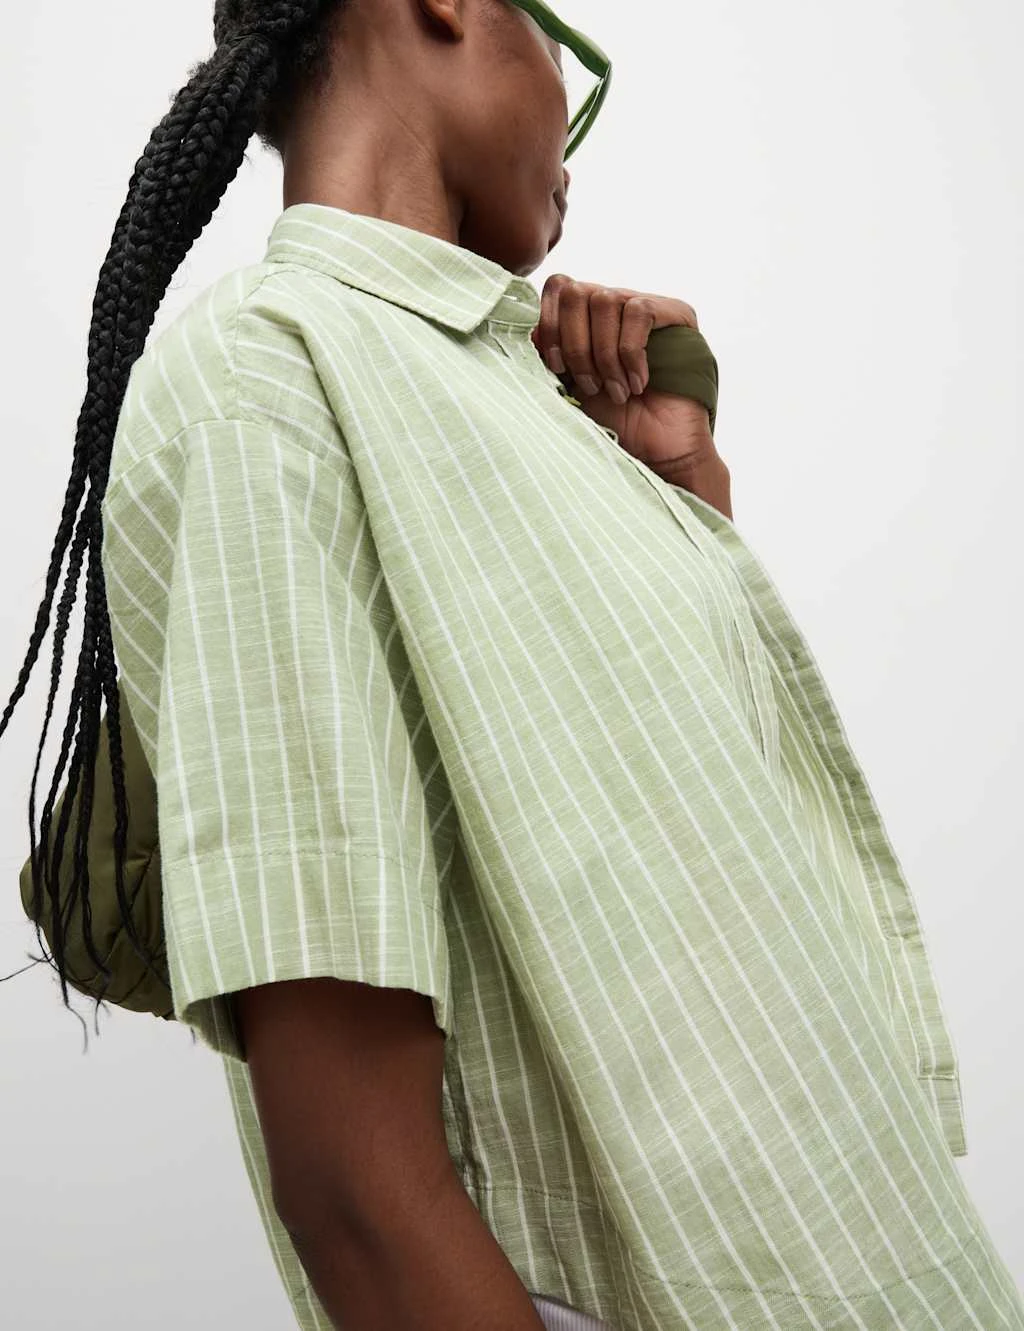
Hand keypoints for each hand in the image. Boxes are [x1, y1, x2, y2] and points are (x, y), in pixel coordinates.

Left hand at [531, 275, 717, 477]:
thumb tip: (529, 331)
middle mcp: (613, 302)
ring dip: (603, 354)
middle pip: (574, 290)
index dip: (548, 325)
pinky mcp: (674, 312)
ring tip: (615, 391)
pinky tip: (637, 384)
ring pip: (604, 300)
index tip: (556, 367)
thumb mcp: (569, 386)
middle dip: (574, 344)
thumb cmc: (615, 419)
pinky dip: (630, 353)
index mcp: (585, 315)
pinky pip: (638, 313)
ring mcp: (643, 303)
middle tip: (590, 385)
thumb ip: (548, 356)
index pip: (556, 287)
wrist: (659, 447)